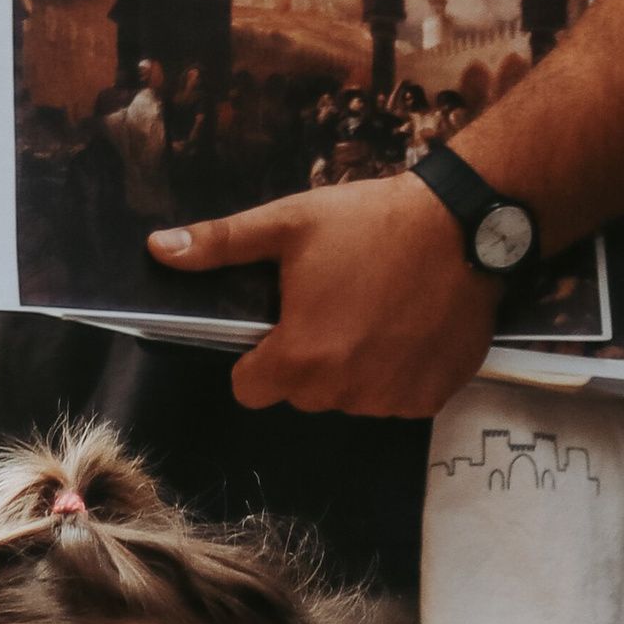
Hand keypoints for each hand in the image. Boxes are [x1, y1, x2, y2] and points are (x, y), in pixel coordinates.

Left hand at [149, 172, 494, 419]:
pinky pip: (395, 398)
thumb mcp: (289, 223)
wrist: (466, 226)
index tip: (282, 326)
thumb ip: (220, 245)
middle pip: (302, 394)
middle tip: (337, 304)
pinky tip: (409, 328)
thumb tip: (157, 249)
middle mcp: (342, 392)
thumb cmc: (371, 222)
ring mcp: (389, 400)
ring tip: (378, 311)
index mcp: (298, 358)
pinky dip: (397, 373)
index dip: (259, 359)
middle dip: (309, 359)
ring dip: (354, 368)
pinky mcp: (429, 399)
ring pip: (349, 398)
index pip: (250, 390)